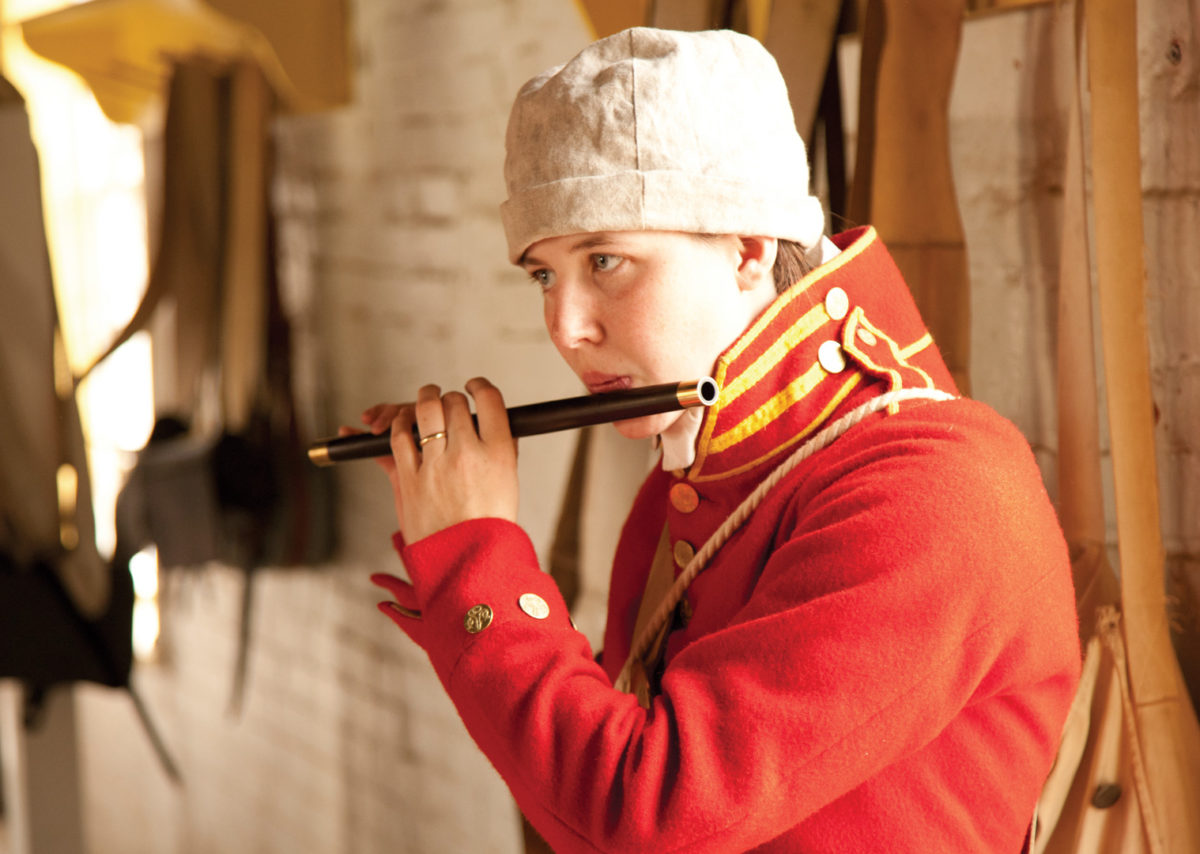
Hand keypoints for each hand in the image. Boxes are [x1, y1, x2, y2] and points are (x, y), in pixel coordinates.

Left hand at [385, 377, 518, 542]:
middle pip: (454, 402)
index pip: (490, 400)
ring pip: (424, 411)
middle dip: (450, 397)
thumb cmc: (488, 525)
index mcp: (499, 453)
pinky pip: (398, 436)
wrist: (466, 561)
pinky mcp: (409, 478)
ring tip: (425, 399)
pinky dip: (399, 424)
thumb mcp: (508, 482)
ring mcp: (436, 465)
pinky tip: (404, 423)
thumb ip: (500, 449)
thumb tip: (492, 421)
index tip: (473, 386)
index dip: (479, 386)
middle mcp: (468, 454)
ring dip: (423, 400)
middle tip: (448, 400)